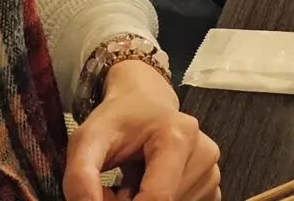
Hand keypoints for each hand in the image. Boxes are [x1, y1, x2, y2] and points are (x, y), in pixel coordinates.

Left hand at [64, 59, 219, 200]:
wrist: (144, 102)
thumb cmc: (116, 120)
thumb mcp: (87, 141)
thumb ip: (81, 177)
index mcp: (179, 136)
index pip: (156, 199)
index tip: (104, 198)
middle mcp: (204, 153)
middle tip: (114, 189)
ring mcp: (212, 172)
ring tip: (129, 186)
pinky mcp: (213, 187)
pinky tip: (148, 189)